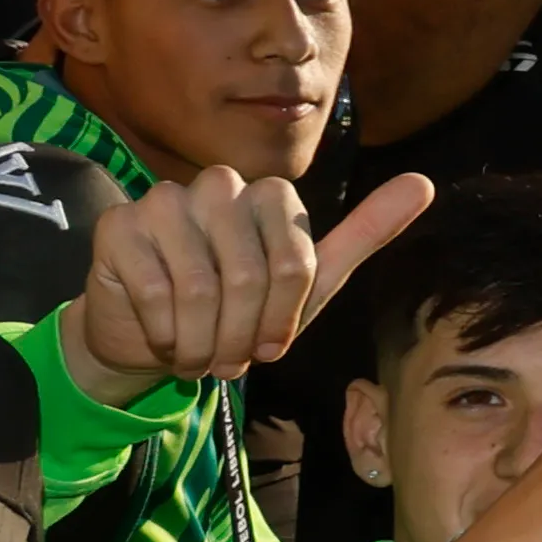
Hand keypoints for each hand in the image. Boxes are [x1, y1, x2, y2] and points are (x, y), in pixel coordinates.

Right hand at [62, 171, 433, 405]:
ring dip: (203, 341)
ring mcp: (163, 200)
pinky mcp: (119, 226)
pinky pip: (154, 291)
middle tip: (229, 359)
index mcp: (270, 195)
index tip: (270, 345)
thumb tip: (422, 182)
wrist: (155, 336)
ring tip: (199, 354)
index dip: (283, 318)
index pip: (296, 263)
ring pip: (202, 286)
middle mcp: (218, 185)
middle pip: (250, 276)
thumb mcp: (311, 283)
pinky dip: (165, 332)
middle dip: (242, 336)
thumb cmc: (240, 310)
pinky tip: (164, 337)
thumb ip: (365, 232)